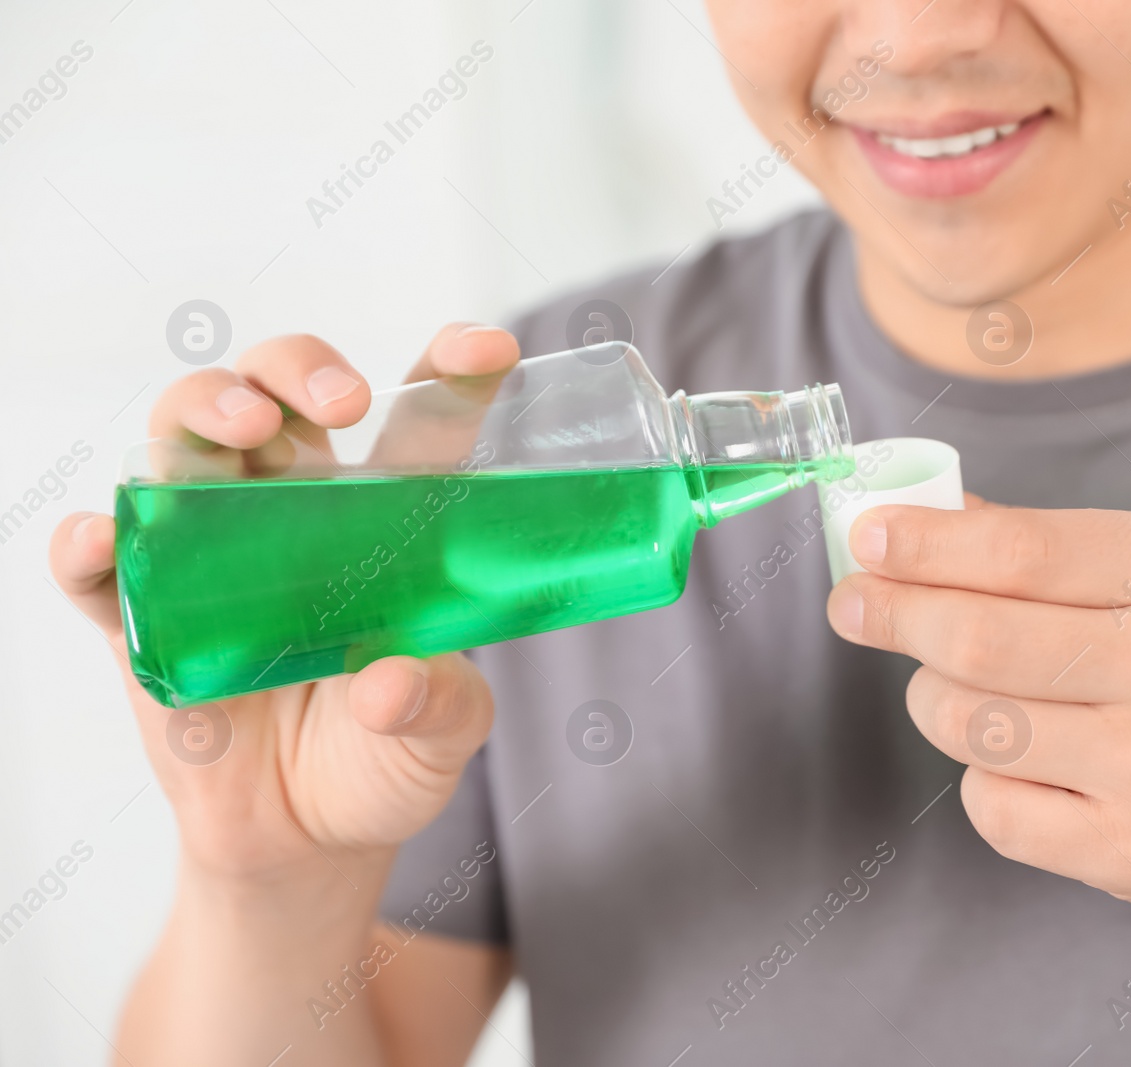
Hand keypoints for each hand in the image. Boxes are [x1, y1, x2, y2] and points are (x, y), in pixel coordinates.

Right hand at [48, 324, 518, 884]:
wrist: (308, 840)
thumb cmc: (388, 759)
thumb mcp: (443, 735)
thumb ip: (439, 704)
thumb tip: (389, 679)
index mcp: (388, 521)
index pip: (418, 420)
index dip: (449, 370)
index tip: (490, 348)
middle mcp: (295, 512)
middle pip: (279, 391)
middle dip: (302, 366)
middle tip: (344, 399)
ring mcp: (209, 553)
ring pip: (183, 438)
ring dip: (205, 410)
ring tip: (246, 429)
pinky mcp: (143, 617)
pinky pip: (100, 566)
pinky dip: (90, 543)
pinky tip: (104, 537)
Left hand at [825, 502, 1130, 913]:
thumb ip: (1048, 546)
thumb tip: (925, 516)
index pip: (1022, 552)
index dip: (925, 545)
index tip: (868, 538)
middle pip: (979, 640)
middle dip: (894, 616)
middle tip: (852, 605)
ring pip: (972, 725)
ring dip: (933, 701)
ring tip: (951, 689)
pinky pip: (993, 807)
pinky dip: (981, 780)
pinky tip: (1021, 765)